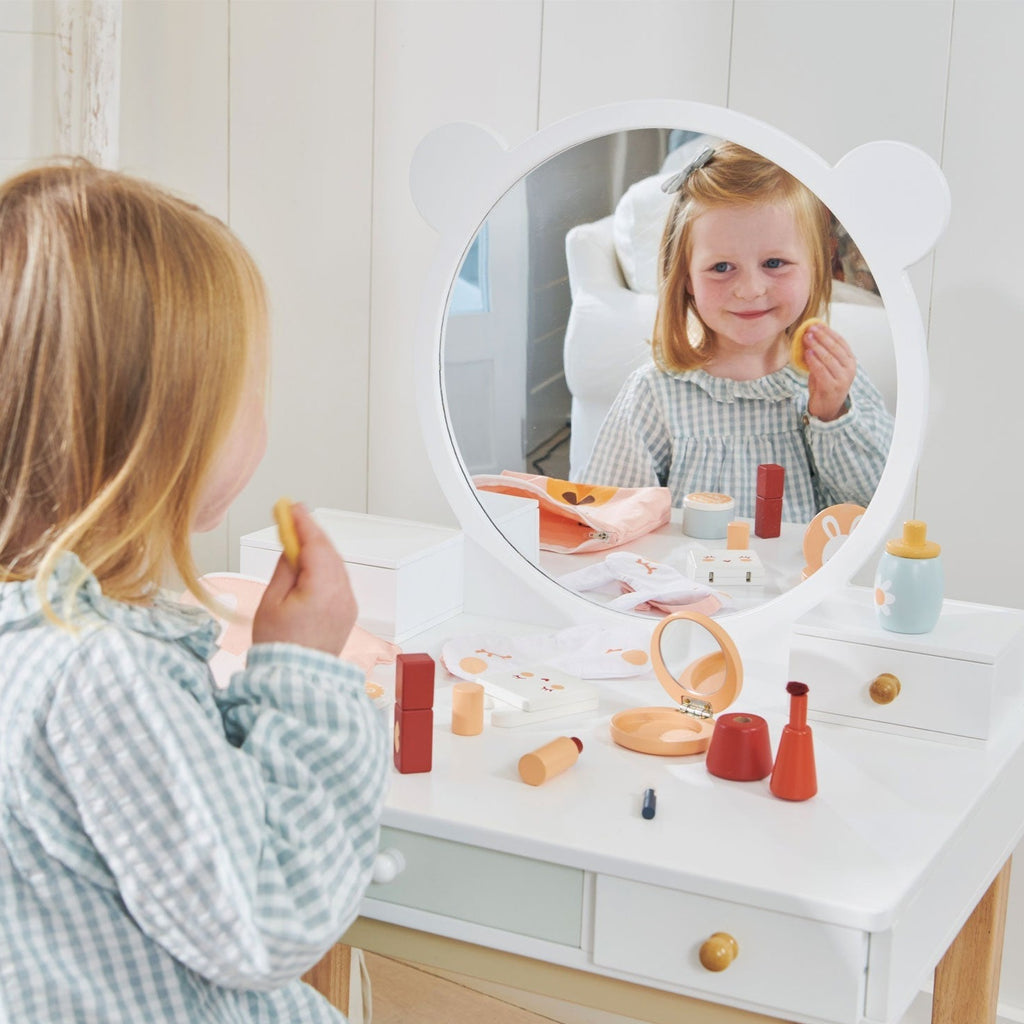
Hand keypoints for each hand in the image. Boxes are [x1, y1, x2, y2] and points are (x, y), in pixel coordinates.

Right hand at [252, 504, 357, 655]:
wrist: (295, 680)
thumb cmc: (279, 647)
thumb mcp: (272, 601)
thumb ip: (285, 569)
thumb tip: (291, 547)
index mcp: (324, 590)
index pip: (316, 545)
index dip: (302, 523)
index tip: (291, 507)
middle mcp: (342, 594)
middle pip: (328, 551)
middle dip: (310, 533)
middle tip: (291, 517)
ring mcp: (348, 603)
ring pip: (335, 564)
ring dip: (318, 549)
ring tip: (296, 538)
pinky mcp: (347, 612)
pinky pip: (338, 579)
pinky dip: (325, 566)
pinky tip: (310, 563)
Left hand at [802, 321, 855, 421]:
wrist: (827, 408)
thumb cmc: (825, 385)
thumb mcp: (827, 366)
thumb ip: (823, 353)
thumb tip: (812, 335)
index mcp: (850, 361)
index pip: (840, 342)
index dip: (828, 332)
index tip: (817, 324)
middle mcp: (849, 369)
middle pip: (835, 348)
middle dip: (821, 337)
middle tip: (810, 329)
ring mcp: (842, 378)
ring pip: (828, 358)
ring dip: (816, 346)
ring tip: (807, 338)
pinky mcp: (832, 387)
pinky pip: (822, 370)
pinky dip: (814, 361)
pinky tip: (807, 353)